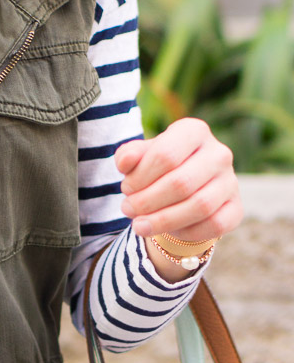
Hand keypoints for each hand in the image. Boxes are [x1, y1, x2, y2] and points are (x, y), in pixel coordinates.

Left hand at [115, 117, 242, 243]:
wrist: (184, 190)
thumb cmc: (157, 168)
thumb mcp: (139, 156)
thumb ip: (129, 155)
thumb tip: (125, 163)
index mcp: (194, 131)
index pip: (166, 154)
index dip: (141, 177)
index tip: (126, 188)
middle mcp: (219, 153)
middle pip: (181, 183)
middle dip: (148, 201)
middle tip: (128, 209)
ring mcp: (231, 181)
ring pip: (199, 206)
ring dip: (164, 220)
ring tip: (139, 225)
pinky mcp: (236, 208)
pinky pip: (215, 225)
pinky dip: (187, 232)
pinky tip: (169, 231)